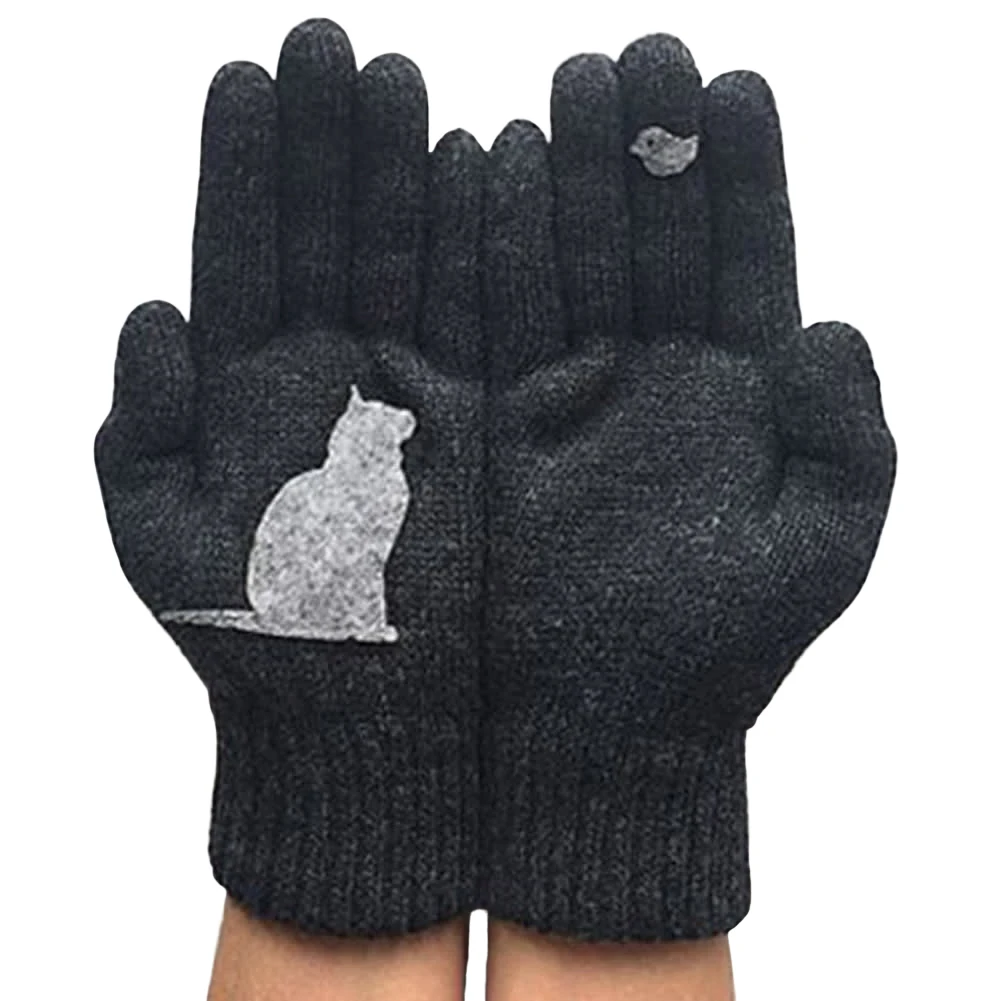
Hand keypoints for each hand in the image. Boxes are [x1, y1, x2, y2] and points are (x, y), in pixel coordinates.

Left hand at [96, 20, 485, 933]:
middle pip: (324, 235)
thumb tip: (146, 315)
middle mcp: (328, 379)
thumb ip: (138, 433)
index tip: (251, 74)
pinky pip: (481, 324)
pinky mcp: (482, 425)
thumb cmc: (262, 653)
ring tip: (398, 83)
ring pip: (405, 265)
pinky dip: (480, 253)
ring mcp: (409, 394)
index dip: (244, 168)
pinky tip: (479, 169)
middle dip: (324, 142)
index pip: (242, 254)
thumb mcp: (164, 548)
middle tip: (332, 44)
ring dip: (401, 176)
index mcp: (245, 395)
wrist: (374, 724)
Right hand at [481, 34, 894, 939]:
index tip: (730, 85)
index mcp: (733, 402)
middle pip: (647, 240)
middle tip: (636, 56)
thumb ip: (849, 446)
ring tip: (569, 88)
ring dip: (565, 178)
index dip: (738, 176)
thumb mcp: (811, 562)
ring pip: (563, 263)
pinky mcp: (487, 427)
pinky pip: (486, 322)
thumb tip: (836, 327)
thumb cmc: (703, 665)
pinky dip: (487, 249)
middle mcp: (648, 385)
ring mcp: (562, 398)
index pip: (742, 262)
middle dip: (643, 151)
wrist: (584, 739)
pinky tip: (490, 167)